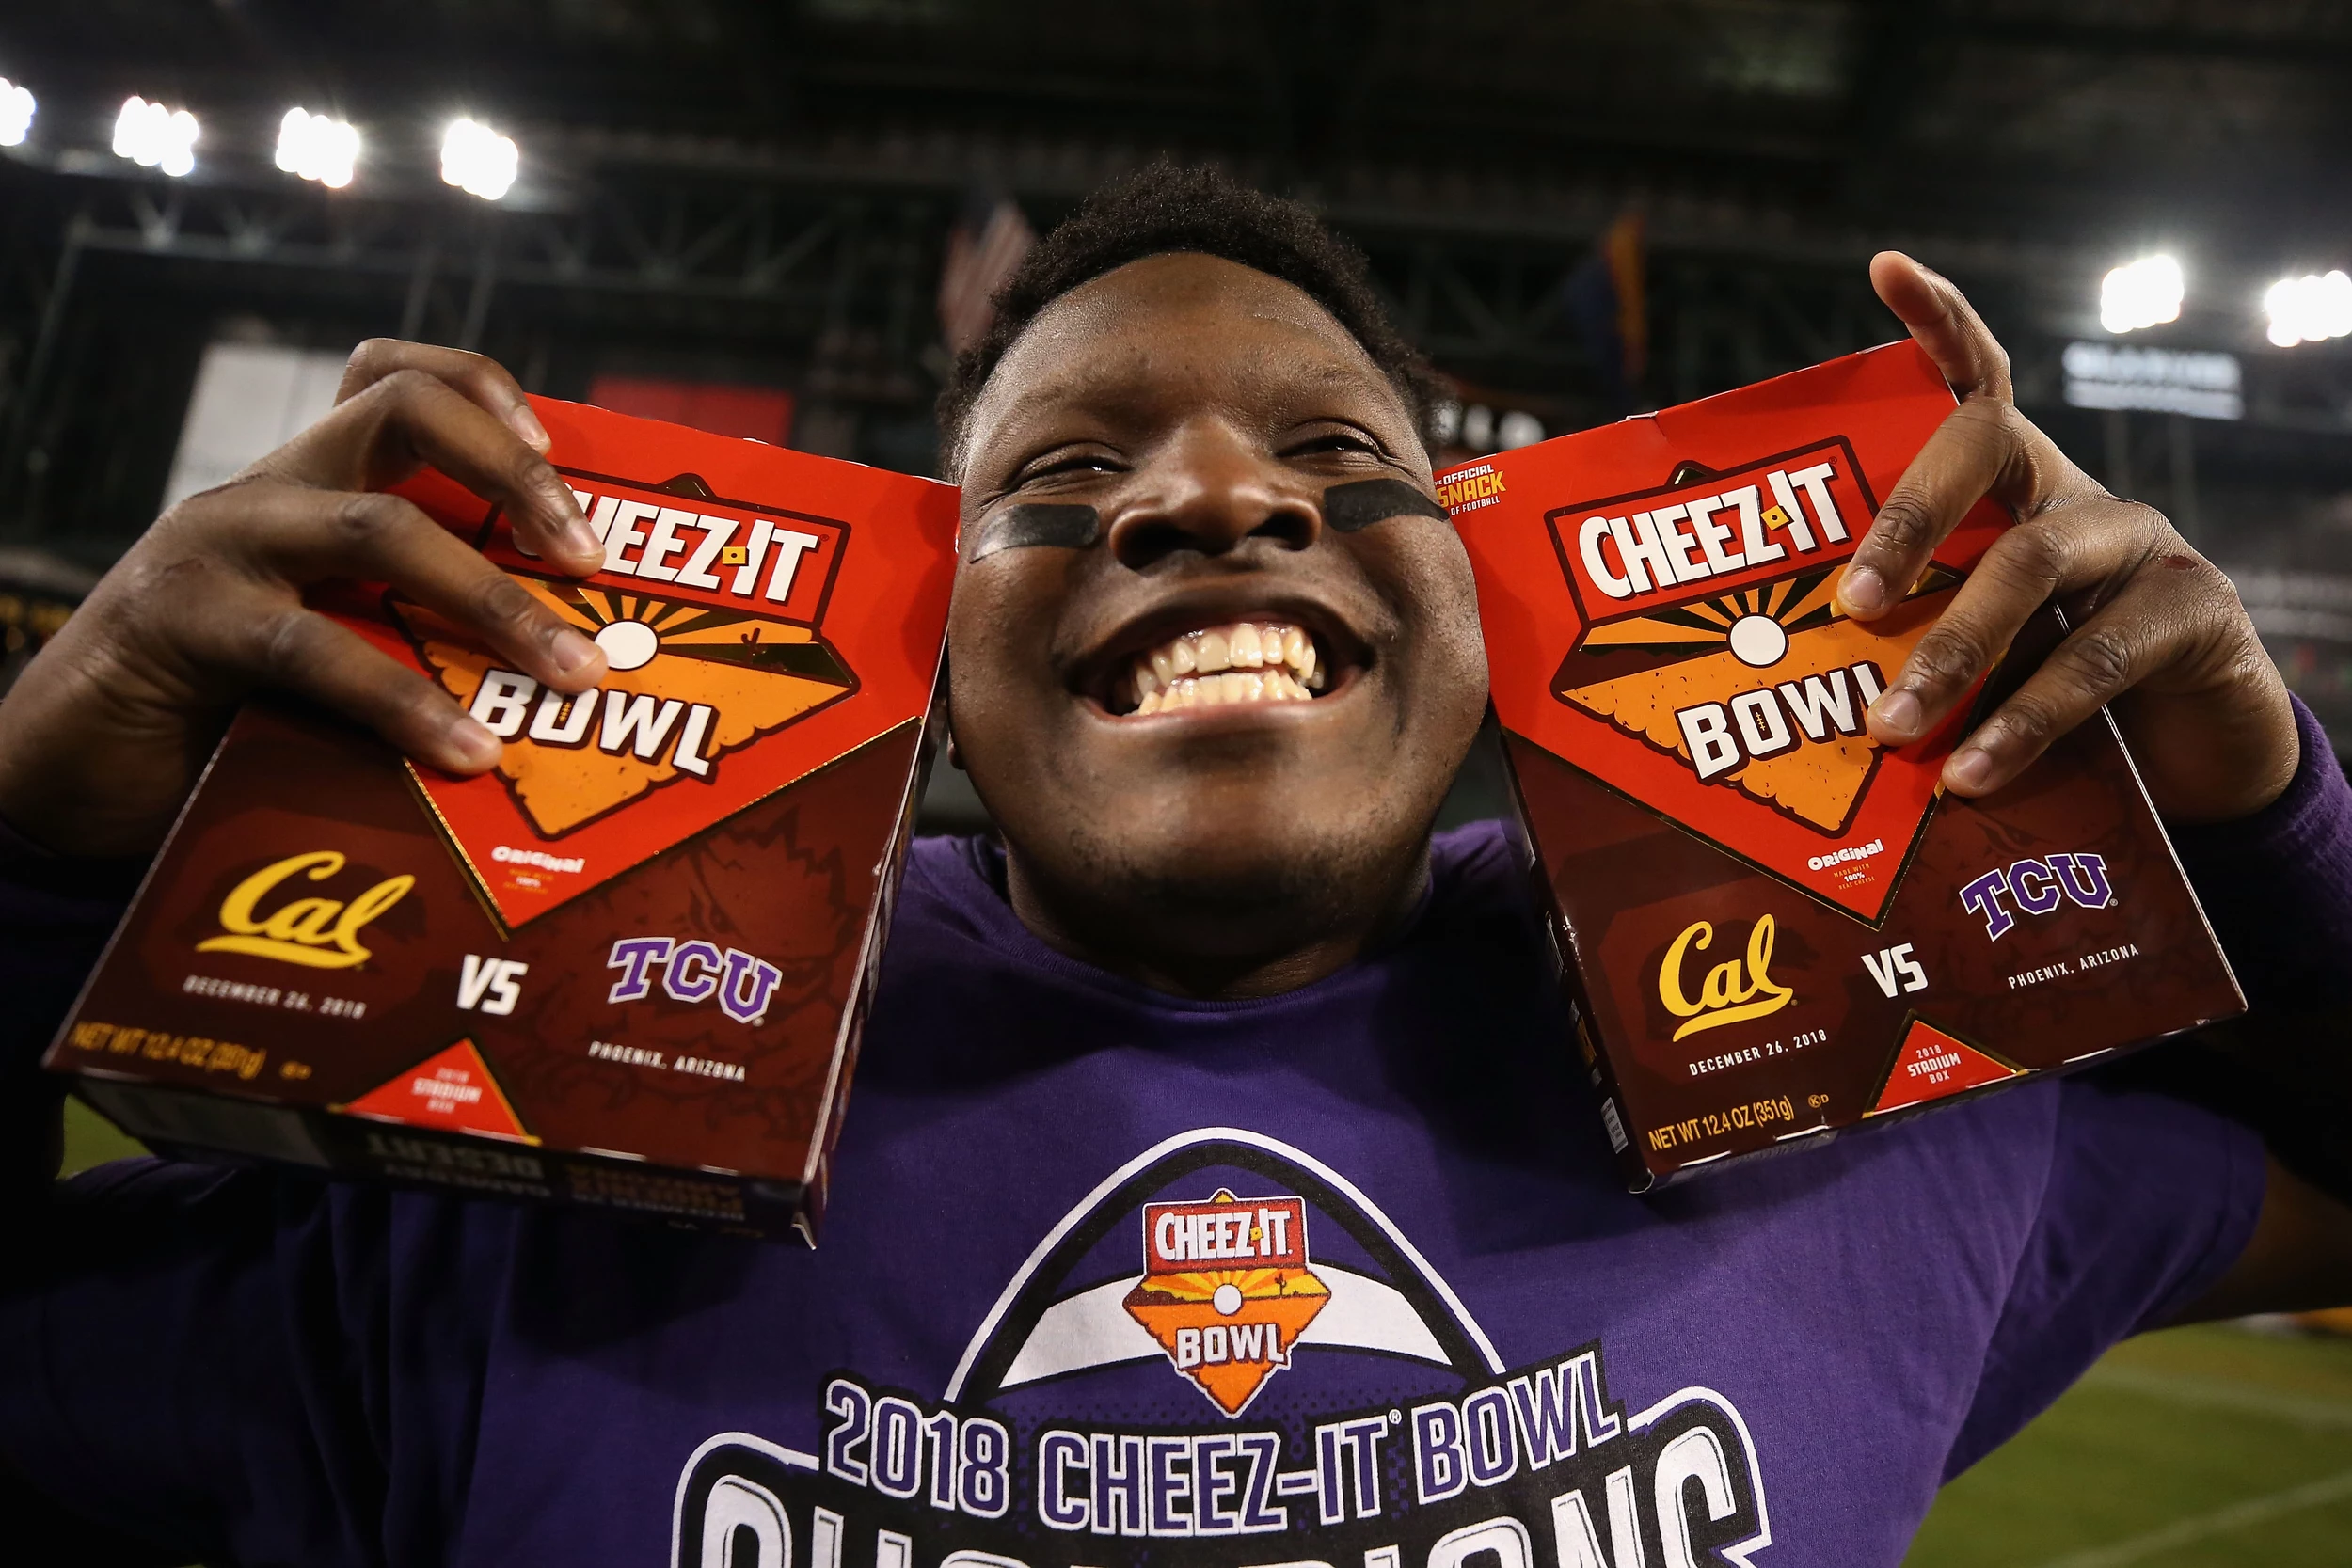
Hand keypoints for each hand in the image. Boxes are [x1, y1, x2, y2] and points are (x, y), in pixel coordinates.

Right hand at [0, 341, 608, 857]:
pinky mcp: (182, 622)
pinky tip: (467, 750)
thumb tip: (575, 672)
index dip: (482, 387)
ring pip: (378, 528)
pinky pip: (314, 647)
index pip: (392, 377)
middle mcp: (268, 493)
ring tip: (572, 674)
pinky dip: (405, 702)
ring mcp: (220, 547)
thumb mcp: (335, 651)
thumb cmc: (224, 719)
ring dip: (492, 601)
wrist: (68, 780)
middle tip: (591, 565)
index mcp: (308, 486)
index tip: (560, 449)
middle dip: (516, 478)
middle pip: (403, 414)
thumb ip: (416, 633)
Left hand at [1841, 253, 2296, 823]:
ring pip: (2032, 566)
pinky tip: (1973, 771)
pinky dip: (2025, 720)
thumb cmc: (2042, 692)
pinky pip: (2097, 660)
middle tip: (1847, 603)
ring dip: (1952, 651)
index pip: (1976, 382)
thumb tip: (1776, 681)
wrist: (2186, 759)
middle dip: (1906, 518)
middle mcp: (2072, 490)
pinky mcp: (2194, 613)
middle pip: (1986, 452)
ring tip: (1891, 726)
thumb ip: (1902, 644)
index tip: (1885, 266)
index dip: (1939, 322)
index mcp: (2011, 486)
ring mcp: (2140, 542)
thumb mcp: (1970, 651)